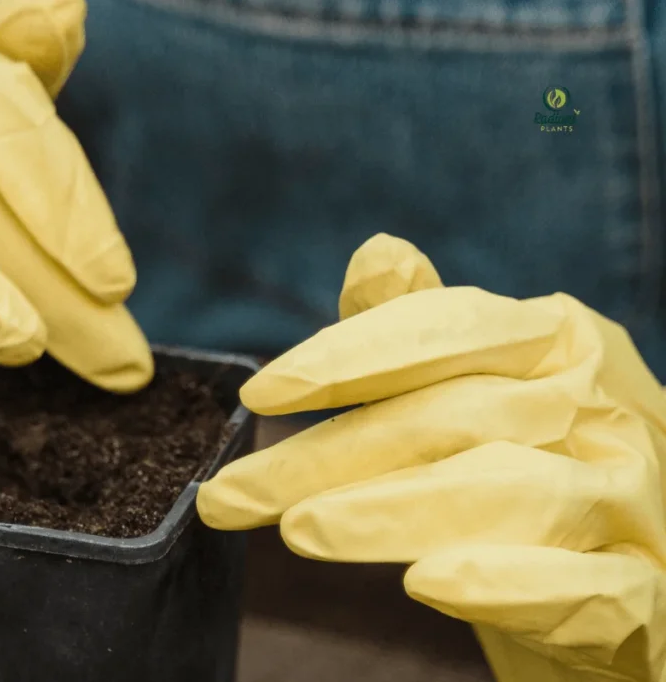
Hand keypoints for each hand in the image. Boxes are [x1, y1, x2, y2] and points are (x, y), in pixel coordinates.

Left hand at [198, 233, 665, 681]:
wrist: (638, 560)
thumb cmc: (540, 459)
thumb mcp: (490, 384)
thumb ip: (428, 328)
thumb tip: (376, 253)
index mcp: (561, 342)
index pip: (450, 330)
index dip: (351, 356)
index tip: (257, 392)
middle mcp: (606, 406)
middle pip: (452, 417)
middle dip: (326, 457)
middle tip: (227, 496)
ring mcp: (635, 501)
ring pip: (514, 494)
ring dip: (393, 512)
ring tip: (297, 530)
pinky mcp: (651, 596)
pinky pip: (589, 592)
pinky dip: (508, 585)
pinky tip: (425, 583)